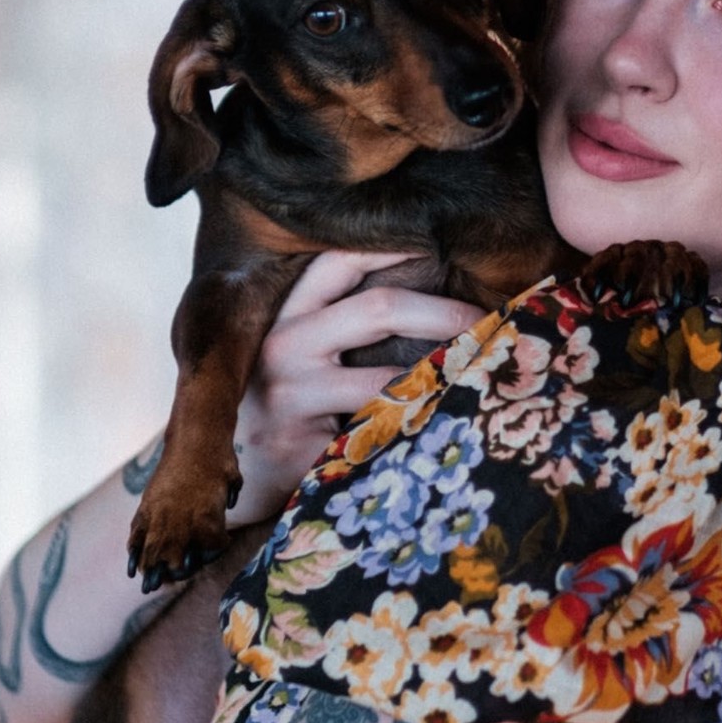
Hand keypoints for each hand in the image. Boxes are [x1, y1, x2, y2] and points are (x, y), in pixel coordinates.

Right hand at [229, 252, 485, 524]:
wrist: (232, 476)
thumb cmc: (281, 406)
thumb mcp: (295, 355)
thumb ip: (338, 323)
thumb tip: (433, 299)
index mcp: (286, 315)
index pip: (340, 261)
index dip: (394, 247)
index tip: (442, 246)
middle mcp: (283, 346)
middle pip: (380, 308)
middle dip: (445, 313)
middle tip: (488, 323)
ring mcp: (291, 399)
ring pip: (388, 379)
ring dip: (444, 377)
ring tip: (482, 376)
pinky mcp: (303, 448)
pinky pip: (381, 433)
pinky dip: (420, 428)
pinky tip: (449, 427)